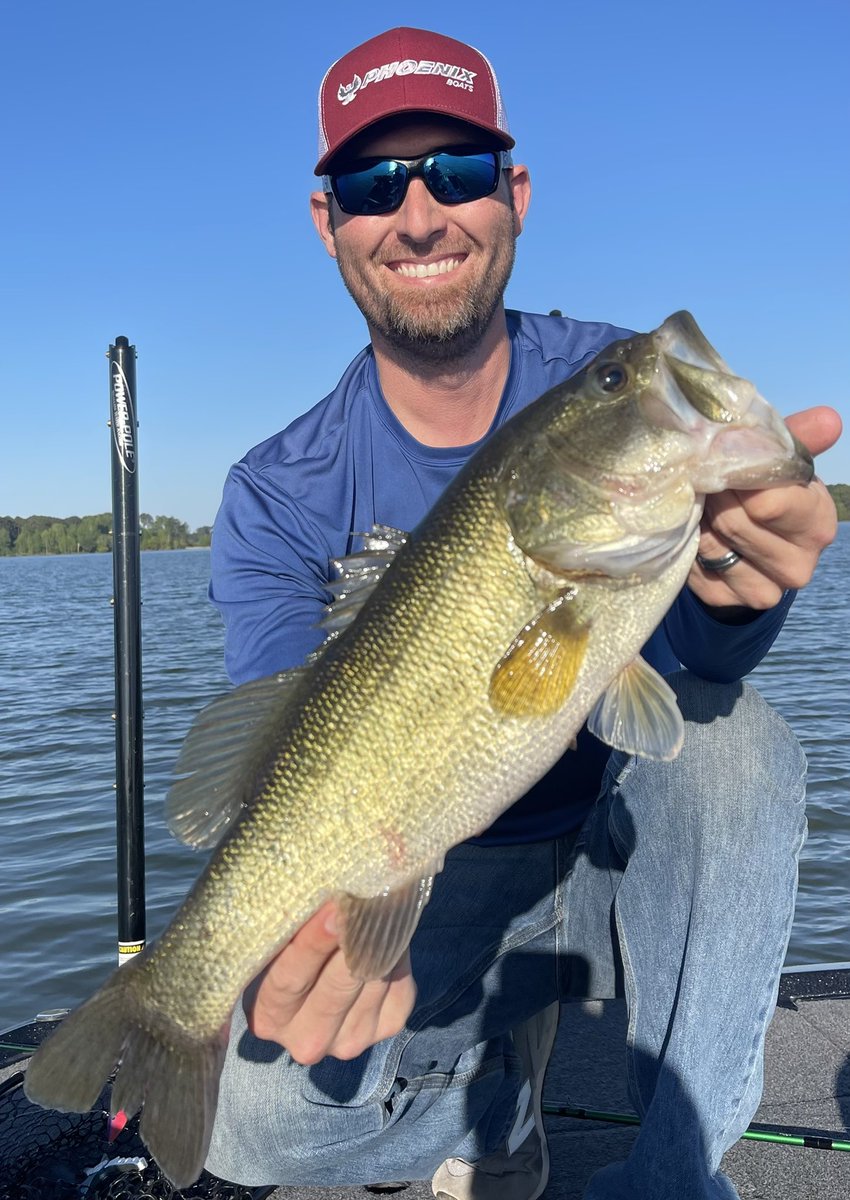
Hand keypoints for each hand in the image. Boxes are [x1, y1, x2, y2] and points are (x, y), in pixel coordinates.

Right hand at [244, 900, 416, 1064]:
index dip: (312, 943)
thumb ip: (287, 926)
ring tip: (380, 897)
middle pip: (335, 987)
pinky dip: (395, 948)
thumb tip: (319, 889)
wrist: (323, 980)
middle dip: (352, 938)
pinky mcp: (388, 1026)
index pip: (289, 979)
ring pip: (371, 980)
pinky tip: (388, 924)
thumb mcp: (276, 943)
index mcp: (268, 1017)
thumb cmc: (289, 951)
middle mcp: (308, 1040)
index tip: (330, 908)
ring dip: (378, 936)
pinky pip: (397, 980)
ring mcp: (351, 1039)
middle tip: (363, 898)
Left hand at [689, 406, 841, 611]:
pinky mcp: (728, 601)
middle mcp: (801, 564)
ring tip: (701, 502)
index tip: (719, 459)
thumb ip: (797, 439)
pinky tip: (694, 531)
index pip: (771, 502)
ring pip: (715, 545)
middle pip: (737, 522)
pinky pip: (696, 568)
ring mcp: (767, 589)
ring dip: (700, 518)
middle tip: (703, 478)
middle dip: (714, 494)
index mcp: (817, 522)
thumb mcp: (777, 461)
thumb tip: (829, 419)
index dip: (737, 478)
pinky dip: (688, 545)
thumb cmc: (762, 488)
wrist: (739, 539)